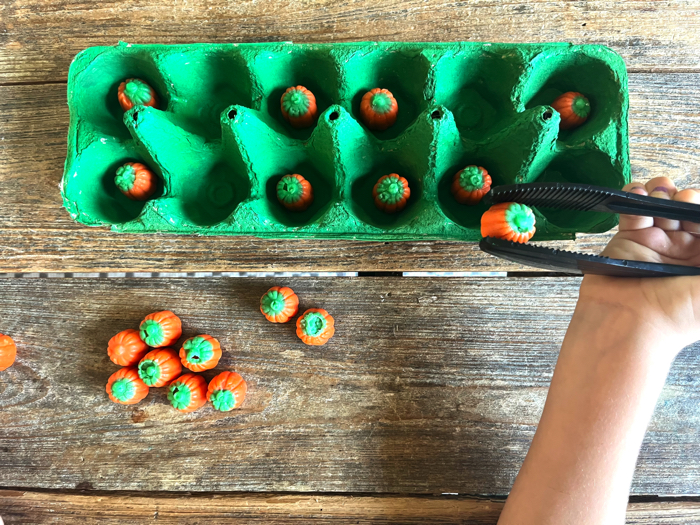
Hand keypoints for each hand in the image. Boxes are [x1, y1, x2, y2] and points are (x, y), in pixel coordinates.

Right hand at [580, 176, 699, 350]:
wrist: (632, 324)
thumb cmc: (679, 316)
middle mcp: (684, 250)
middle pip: (689, 210)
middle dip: (687, 199)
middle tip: (684, 202)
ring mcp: (656, 243)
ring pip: (663, 205)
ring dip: (663, 193)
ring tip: (662, 194)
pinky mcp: (628, 240)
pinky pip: (634, 211)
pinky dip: (636, 196)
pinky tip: (641, 193)